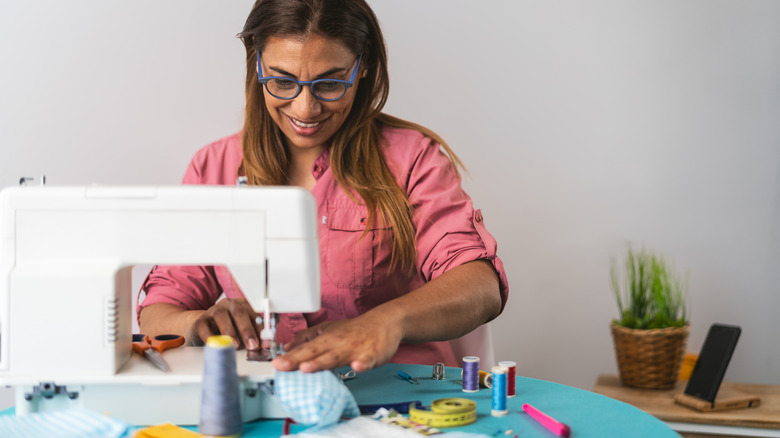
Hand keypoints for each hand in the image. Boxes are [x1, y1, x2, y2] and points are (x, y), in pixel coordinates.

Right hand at [188, 298, 264, 350]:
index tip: (265, 343)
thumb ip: (252, 339)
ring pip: (221, 315)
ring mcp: (214, 311)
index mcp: (243, 306)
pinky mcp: (201, 320)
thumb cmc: (227, 331)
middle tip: (252, 345)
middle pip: (239, 313)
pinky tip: (214, 343)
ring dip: (230, 331)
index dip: (261, 329)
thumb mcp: (242, 334)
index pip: (254, 315)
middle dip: (247, 330)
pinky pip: (204, 325)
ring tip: (235, 345)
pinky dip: (209, 335)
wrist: (203, 329)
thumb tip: (261, 349)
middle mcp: (229, 305)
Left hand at [271, 311, 402, 372]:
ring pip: (337, 356)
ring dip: (321, 362)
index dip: (290, 357)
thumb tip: (288, 346)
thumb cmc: (355, 330)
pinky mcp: (372, 354)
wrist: (384, 322)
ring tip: (307, 367)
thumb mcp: (329, 330)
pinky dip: (363, 363)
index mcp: (327, 339)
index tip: (275, 364)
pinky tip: (357, 367)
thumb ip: (308, 339)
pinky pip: (368, 359)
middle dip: (298, 359)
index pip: (305, 349)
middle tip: (281, 365)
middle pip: (315, 352)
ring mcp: (355, 348)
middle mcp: (338, 343)